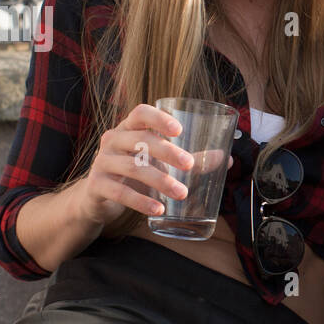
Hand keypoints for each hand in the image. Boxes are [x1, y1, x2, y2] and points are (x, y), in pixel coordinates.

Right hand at [74, 104, 198, 226]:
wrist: (97, 197)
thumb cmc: (133, 172)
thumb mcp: (157, 162)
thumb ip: (188, 159)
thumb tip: (226, 159)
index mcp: (128, 128)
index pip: (140, 113)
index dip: (159, 119)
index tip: (179, 130)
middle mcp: (112, 140)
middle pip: (140, 139)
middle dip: (167, 152)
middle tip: (189, 165)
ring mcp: (102, 162)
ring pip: (133, 168)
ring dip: (160, 181)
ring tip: (182, 194)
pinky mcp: (96, 186)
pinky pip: (120, 192)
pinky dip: (141, 202)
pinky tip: (159, 210)